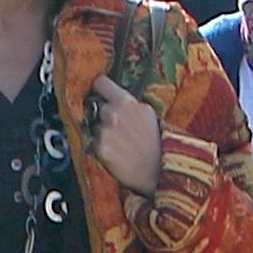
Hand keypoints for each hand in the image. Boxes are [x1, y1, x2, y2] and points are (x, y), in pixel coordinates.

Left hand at [89, 76, 163, 198]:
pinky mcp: (100, 149)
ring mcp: (105, 132)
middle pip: (97, 109)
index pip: (100, 83)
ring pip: (94, 129)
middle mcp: (113, 114)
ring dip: (102, 135)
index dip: (99, 90)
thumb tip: (112, 97)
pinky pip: (93, 146)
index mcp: (126, 101)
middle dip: (103, 117)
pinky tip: (115, 154)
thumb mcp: (148, 114)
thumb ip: (129, 104)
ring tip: (120, 145)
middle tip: (120, 131)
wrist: (159, 169)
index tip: (100, 95)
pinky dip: (101, 150)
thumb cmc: (156, 142)